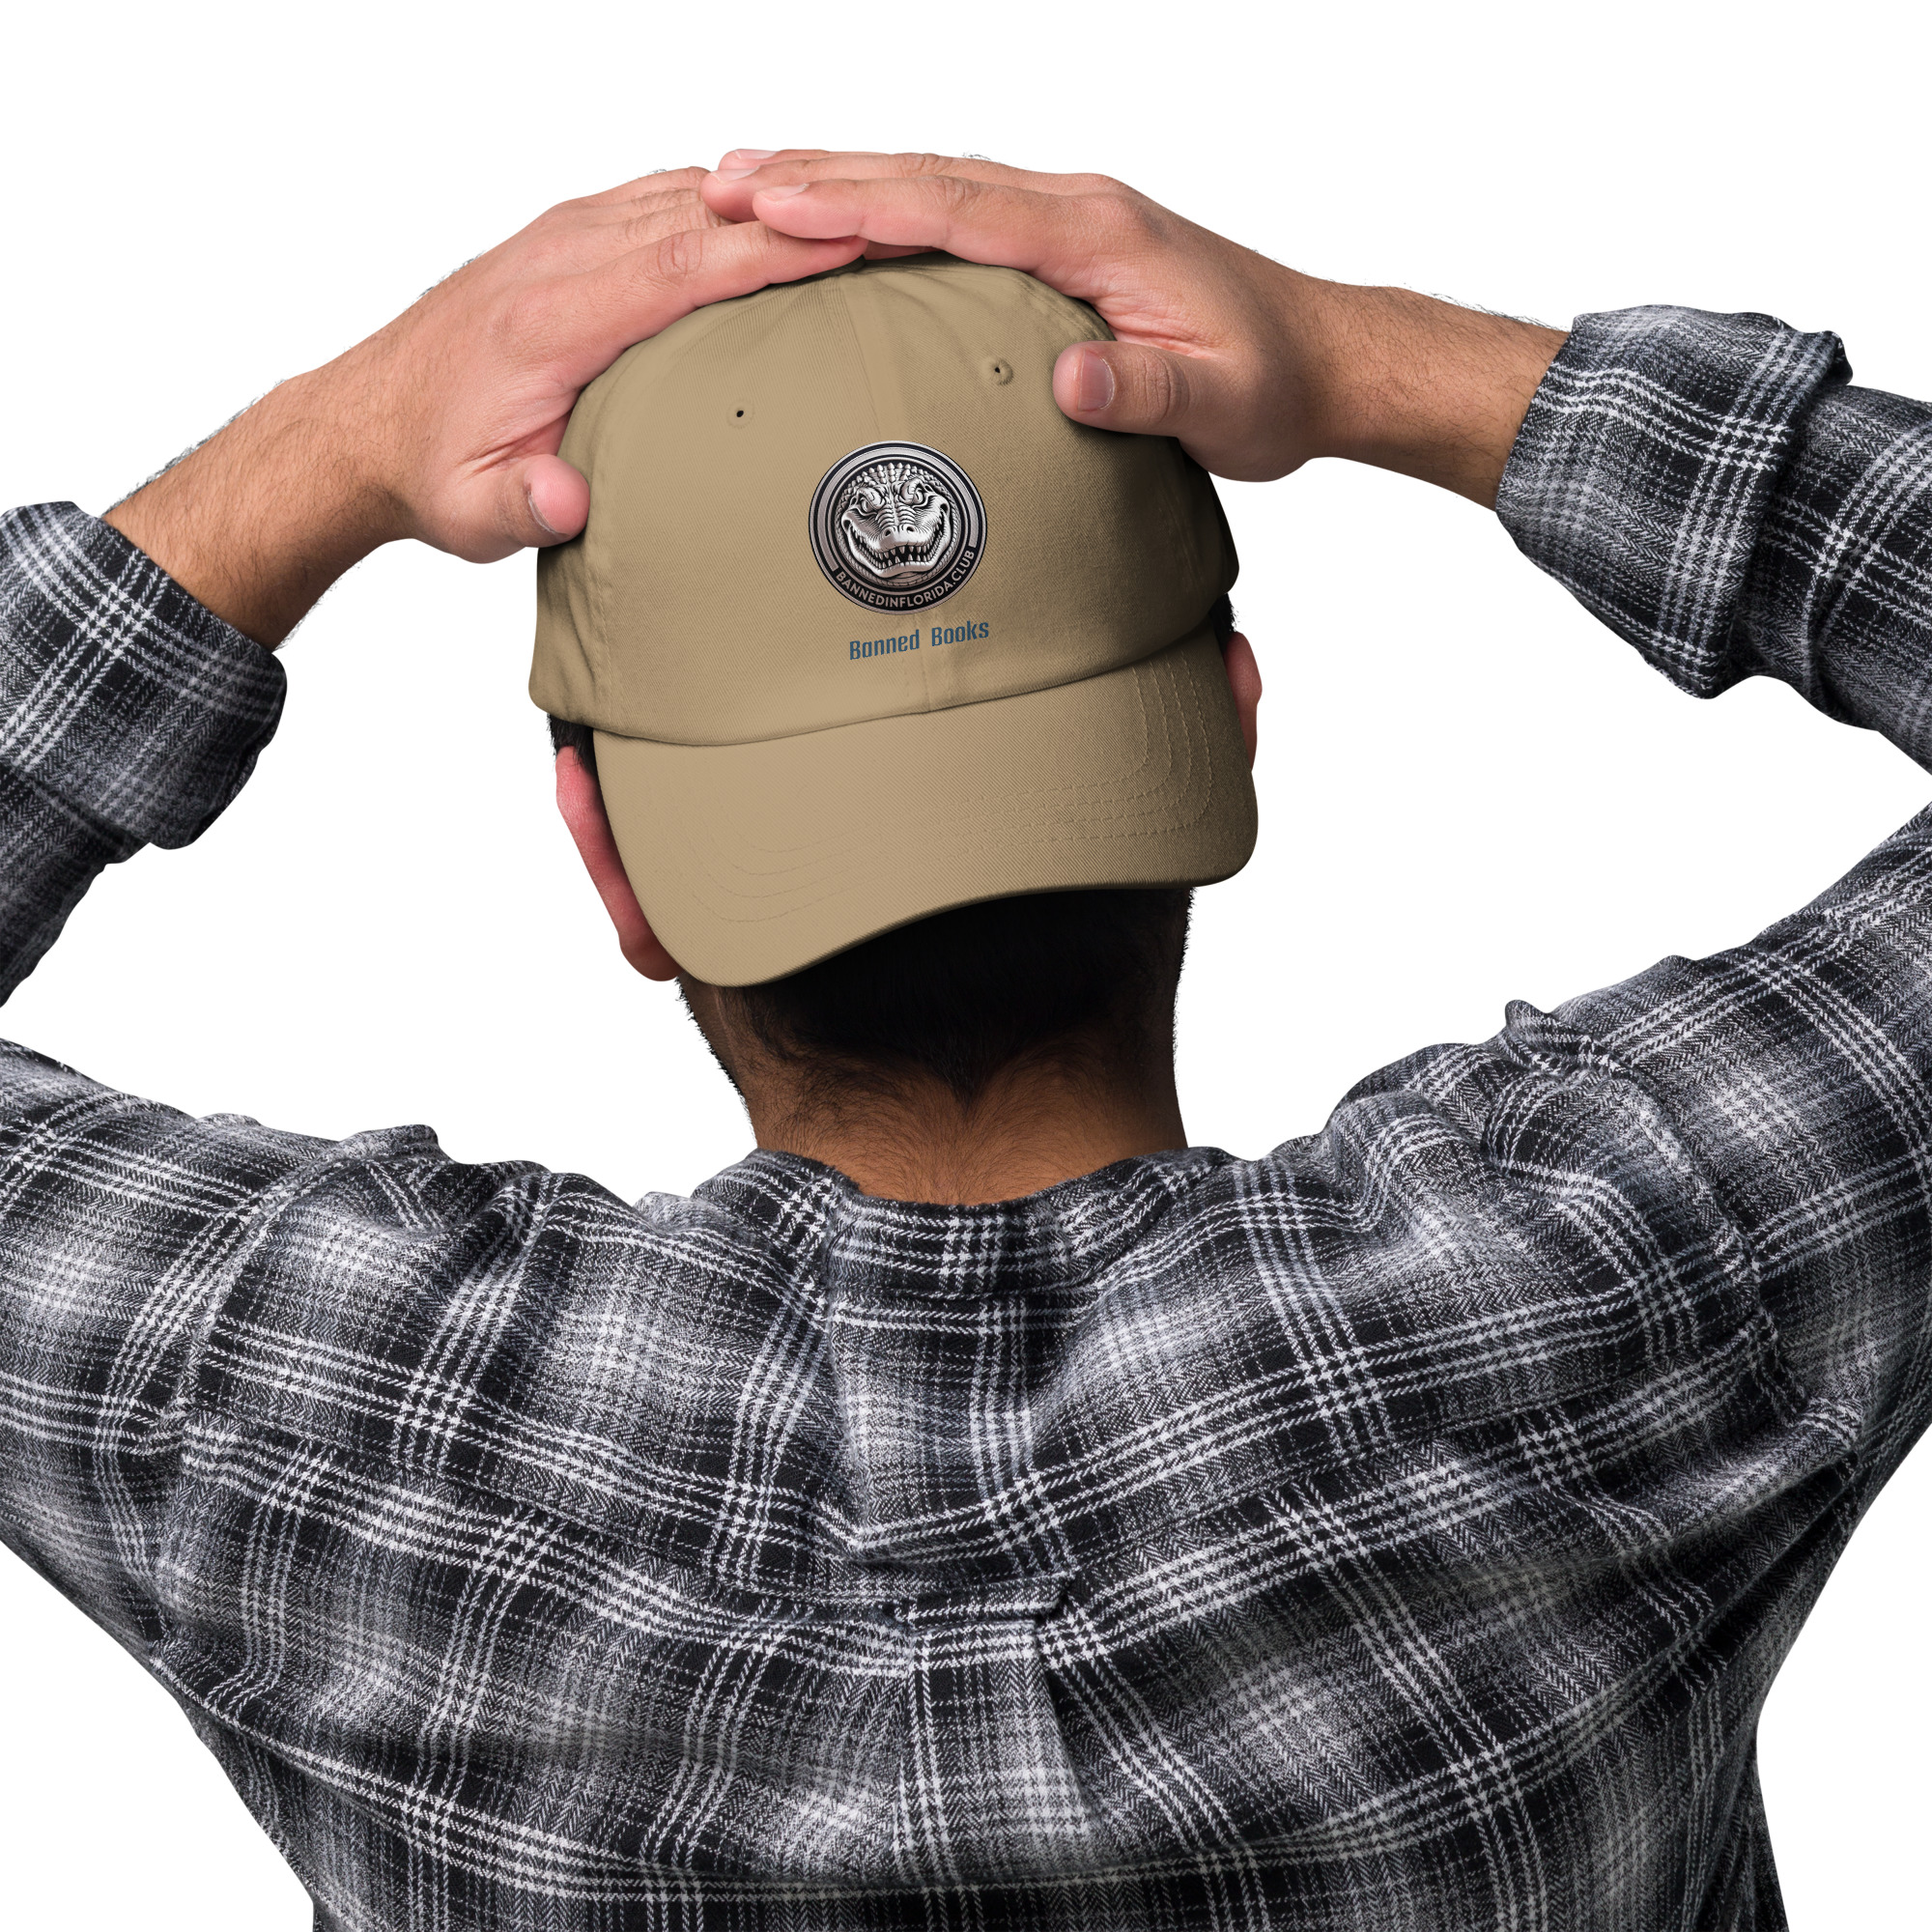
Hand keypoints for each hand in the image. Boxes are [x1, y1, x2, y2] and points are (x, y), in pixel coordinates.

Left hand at [107, 170, 865, 644]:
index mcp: (549, 319)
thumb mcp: (470, 509)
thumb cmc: (432, 466)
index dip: (769, 249)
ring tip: (869, 206)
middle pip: (701, 214)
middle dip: (802, 210)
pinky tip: (786, 219)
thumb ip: (521, 504)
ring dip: (774, 199)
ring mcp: (566, 238)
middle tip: (899, 210)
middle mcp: (559, 259)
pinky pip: (666, 202)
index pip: (679, 266)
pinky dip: (732, 204)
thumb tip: (568, 501)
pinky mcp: (574, 239)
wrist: (365, 422)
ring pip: (687, 196)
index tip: (851, 236)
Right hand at [702, 152, 1564, 504]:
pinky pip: (957, 215)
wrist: (1323, 359)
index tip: (773, 199)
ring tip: (750, 186)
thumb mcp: (1223, 403)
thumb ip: (1149, 388)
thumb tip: (1072, 376)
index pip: (957, 205)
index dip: (859, 202)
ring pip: (935, 185)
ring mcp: (1067, 219)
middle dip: (820, 175)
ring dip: (843, 183)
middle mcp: (1075, 207)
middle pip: (927, 176)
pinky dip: (889, 209)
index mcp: (1098, 232)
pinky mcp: (1063, 245)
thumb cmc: (1273, 382)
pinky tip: (843, 224)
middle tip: (721, 178)